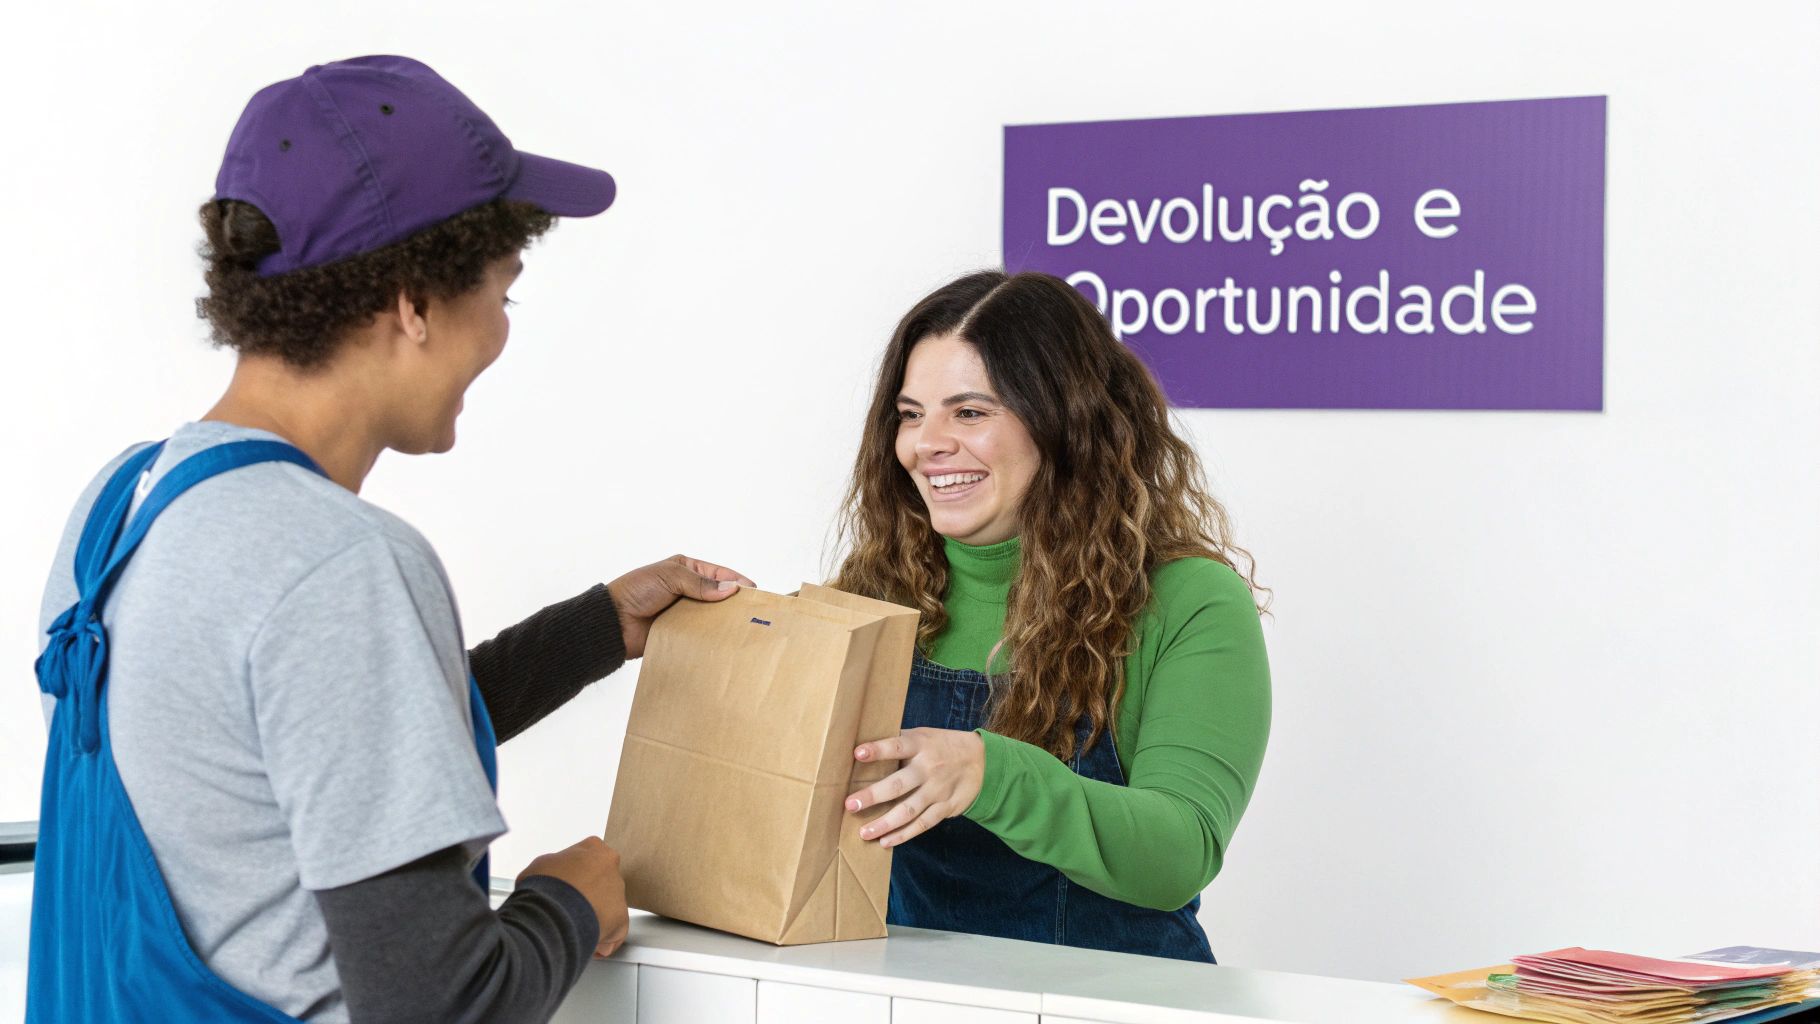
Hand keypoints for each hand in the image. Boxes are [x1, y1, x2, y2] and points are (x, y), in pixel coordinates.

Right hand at [518, 836, 629, 957]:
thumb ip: (553, 869)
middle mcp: (612, 870)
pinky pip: (612, 935)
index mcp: (594, 850)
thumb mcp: (540, 867)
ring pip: (606, 911)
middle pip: (600, 886)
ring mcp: (619, 896)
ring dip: (592, 920)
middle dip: (585, 899)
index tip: (564, 887)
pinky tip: (583, 943)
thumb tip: (549, 879)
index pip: (588, 861)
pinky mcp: (622, 921)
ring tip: (571, 928)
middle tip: (566, 910)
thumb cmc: (545, 887)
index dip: (574, 877)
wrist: (552, 912)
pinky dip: (599, 942)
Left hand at [608, 555, 755, 658]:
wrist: (613, 622)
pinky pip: (701, 634)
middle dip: (734, 604)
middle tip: (754, 614)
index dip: (738, 581)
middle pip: (720, 596)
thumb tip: (731, 588)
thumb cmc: (636, 591)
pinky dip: (712, 637)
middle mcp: (688, 591)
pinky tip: (725, 642)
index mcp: (687, 570)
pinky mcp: (681, 633)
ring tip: (744, 629)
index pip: (720, 573)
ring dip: (724, 622)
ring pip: (712, 617)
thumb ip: (701, 583)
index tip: (755, 593)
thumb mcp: (670, 576)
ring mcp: (685, 613)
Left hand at [845, 728, 985, 847]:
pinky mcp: (945, 807)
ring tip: (864, 833)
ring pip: (909, 810)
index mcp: (920, 745)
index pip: (897, 746)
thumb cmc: (941, 746)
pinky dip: (904, 834)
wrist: (982, 761)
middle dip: (874, 795)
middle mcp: (928, 768)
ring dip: (885, 823)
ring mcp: (938, 790)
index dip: (878, 749)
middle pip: (899, 784)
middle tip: (850, 805)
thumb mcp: (923, 735)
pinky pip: (923, 824)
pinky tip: (885, 841)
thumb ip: (899, 741)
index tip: (858, 753)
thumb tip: (861, 745)